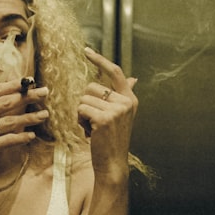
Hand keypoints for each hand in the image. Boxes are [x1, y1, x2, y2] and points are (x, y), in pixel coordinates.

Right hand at [0, 80, 49, 191]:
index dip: (13, 85)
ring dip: (29, 118)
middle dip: (27, 96)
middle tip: (44, 93)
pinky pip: (7, 141)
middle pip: (5, 103)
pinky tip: (32, 136)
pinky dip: (21, 137)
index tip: (29, 81)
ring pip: (9, 122)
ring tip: (44, 115)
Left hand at [79, 47, 136, 180]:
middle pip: (91, 87)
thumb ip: (125, 95)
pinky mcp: (104, 118)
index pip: (115, 72)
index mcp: (130, 99)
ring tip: (93, 128)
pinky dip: (80, 120)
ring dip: (82, 114)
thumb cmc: (113, 139)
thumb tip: (133, 78)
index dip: (100, 60)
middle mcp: (126, 102)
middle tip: (95, 121)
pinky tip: (90, 132)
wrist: (112, 163)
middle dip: (86, 103)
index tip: (87, 50)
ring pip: (84, 99)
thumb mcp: (122, 115)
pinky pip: (81, 109)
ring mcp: (116, 110)